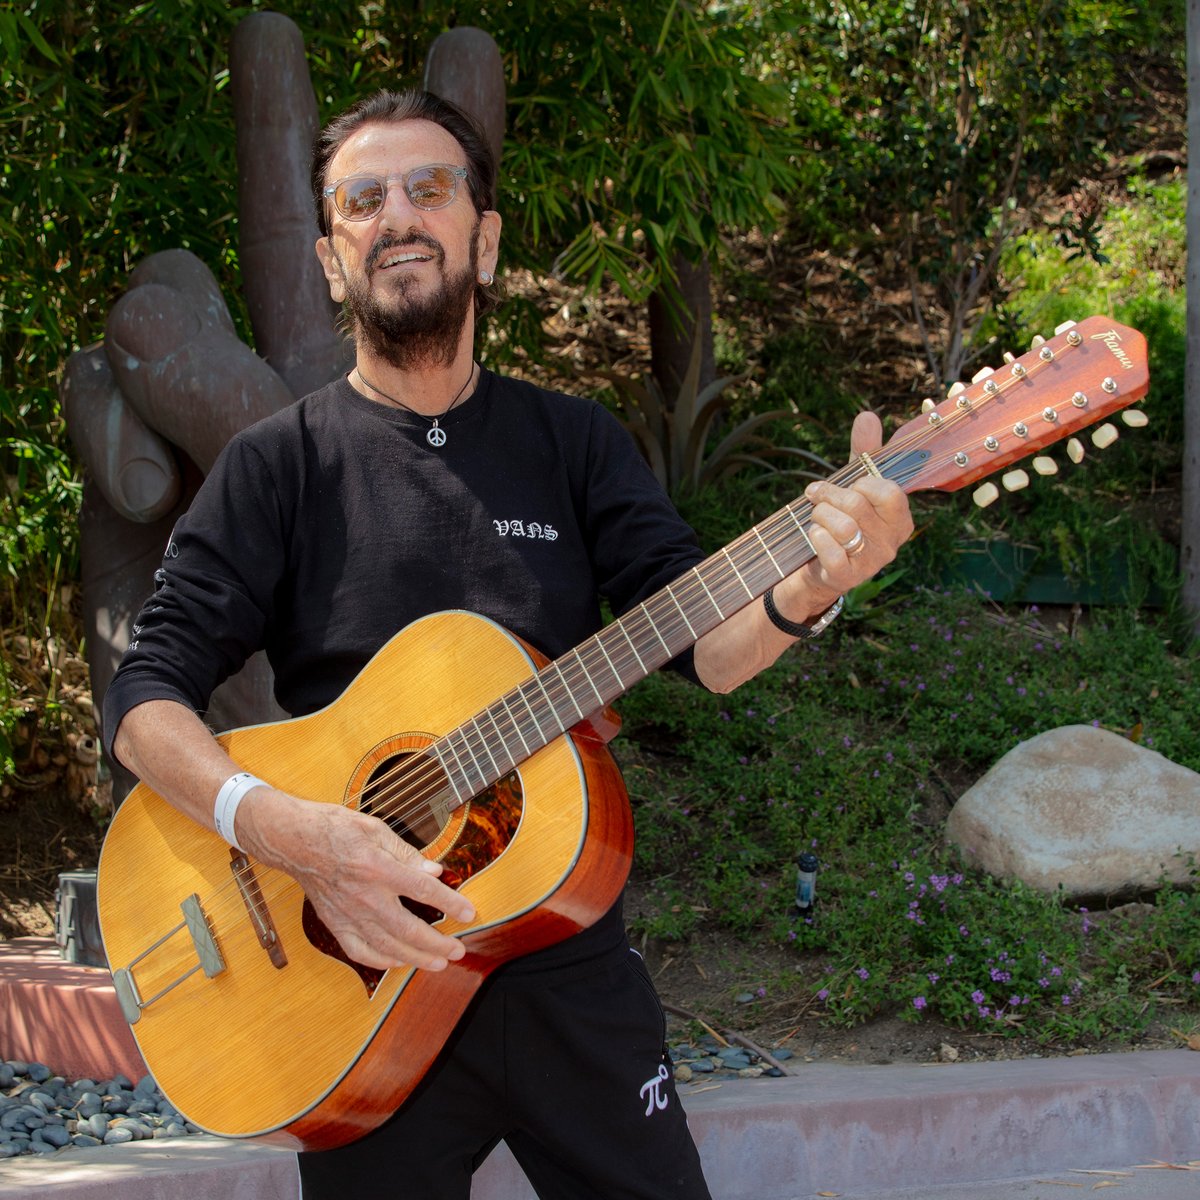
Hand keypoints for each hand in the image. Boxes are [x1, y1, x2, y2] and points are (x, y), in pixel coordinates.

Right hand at [239, 787, 476, 971]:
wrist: (294, 841)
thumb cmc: (335, 828)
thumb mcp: (376, 829)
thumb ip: (407, 853)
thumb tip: (434, 871)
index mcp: (379, 868)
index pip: (423, 890)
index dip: (450, 904)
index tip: (468, 914)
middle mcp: (365, 896)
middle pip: (408, 928)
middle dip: (437, 944)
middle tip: (458, 951)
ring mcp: (348, 914)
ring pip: (387, 946)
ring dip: (415, 958)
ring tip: (438, 963)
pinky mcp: (335, 923)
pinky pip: (359, 951)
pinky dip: (380, 960)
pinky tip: (396, 962)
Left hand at [776, 411, 913, 616]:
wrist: (817, 566)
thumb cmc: (841, 520)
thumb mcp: (853, 485)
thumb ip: (864, 453)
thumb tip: (868, 416)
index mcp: (900, 520)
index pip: (890, 492)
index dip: (862, 482)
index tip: (847, 483)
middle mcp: (892, 543)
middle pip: (858, 505)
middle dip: (828, 494)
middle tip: (814, 495)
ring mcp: (871, 563)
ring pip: (844, 527)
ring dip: (820, 515)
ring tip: (814, 517)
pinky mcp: (847, 578)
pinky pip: (830, 550)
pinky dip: (815, 537)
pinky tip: (812, 536)